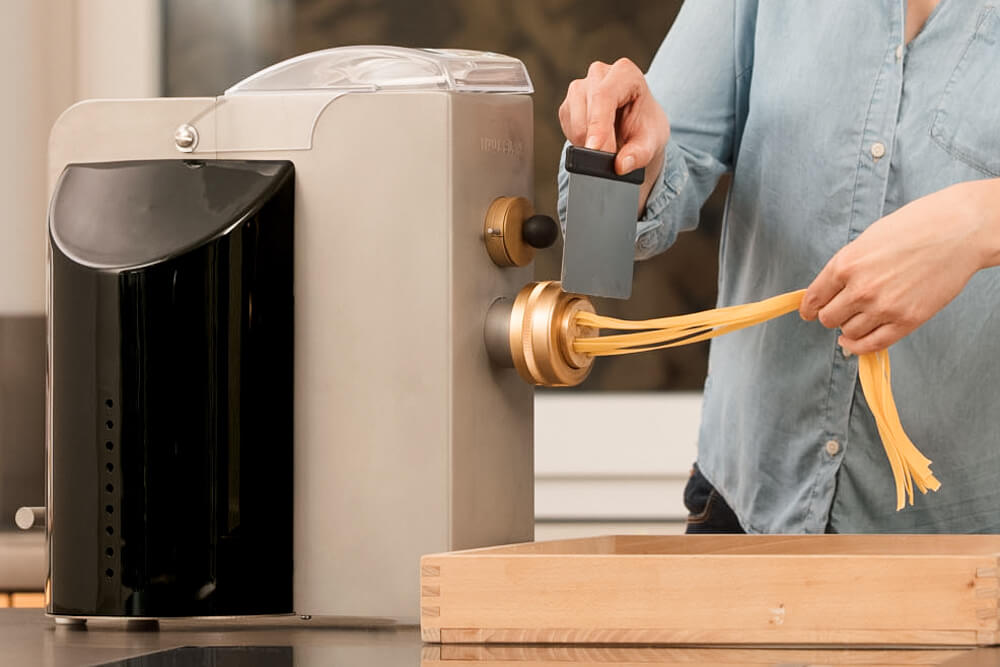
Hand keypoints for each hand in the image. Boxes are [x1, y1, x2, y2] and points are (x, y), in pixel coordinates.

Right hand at [558, 58, 669, 212]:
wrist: (637, 126)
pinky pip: (567, 127)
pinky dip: (579, 141)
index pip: (605, 95)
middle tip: (608, 159)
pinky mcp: (568, 104)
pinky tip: (596, 141)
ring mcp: (580, 87)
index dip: (598, 124)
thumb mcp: (652, 142)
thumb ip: (639, 154)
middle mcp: (600, 74)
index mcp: (625, 73)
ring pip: (573, 118)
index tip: (594, 149)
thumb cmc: (645, 127)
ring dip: (587, 141)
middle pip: (587, 107)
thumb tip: (621, 165)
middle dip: (594, 138)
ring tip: (607, 148)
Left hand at [799, 182, 989, 354]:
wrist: (958, 231)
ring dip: (849, 328)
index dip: (809, 308)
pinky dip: (859, 347)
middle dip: (831, 315)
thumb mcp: (867, 240)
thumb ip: (846, 266)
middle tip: (840, 311)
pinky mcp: (907, 321)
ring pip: (849, 332)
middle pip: (828, 318)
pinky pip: (873, 345)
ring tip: (858, 318)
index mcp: (846, 264)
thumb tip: (830, 288)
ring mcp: (884, 307)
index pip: (814, 297)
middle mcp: (861, 289)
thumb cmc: (915, 227)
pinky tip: (854, 342)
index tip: (808, 312)